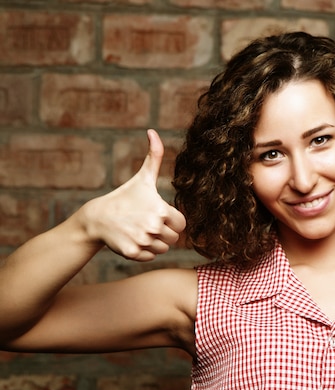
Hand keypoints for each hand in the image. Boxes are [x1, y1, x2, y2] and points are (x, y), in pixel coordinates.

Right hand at [82, 130, 185, 260]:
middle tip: (147, 224)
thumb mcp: (142, 177)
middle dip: (163, 233)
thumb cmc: (125, 197)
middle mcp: (153, 227)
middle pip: (173, 239)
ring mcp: (142, 241)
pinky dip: (144, 252)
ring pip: (163, 249)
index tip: (159, 215)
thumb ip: (154, 156)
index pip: (181, 224)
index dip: (172, 221)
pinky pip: (150, 257)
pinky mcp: (133, 253)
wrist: (97, 218)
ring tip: (140, 231)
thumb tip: (152, 131)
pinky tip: (133, 240)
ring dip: (154, 243)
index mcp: (161, 210)